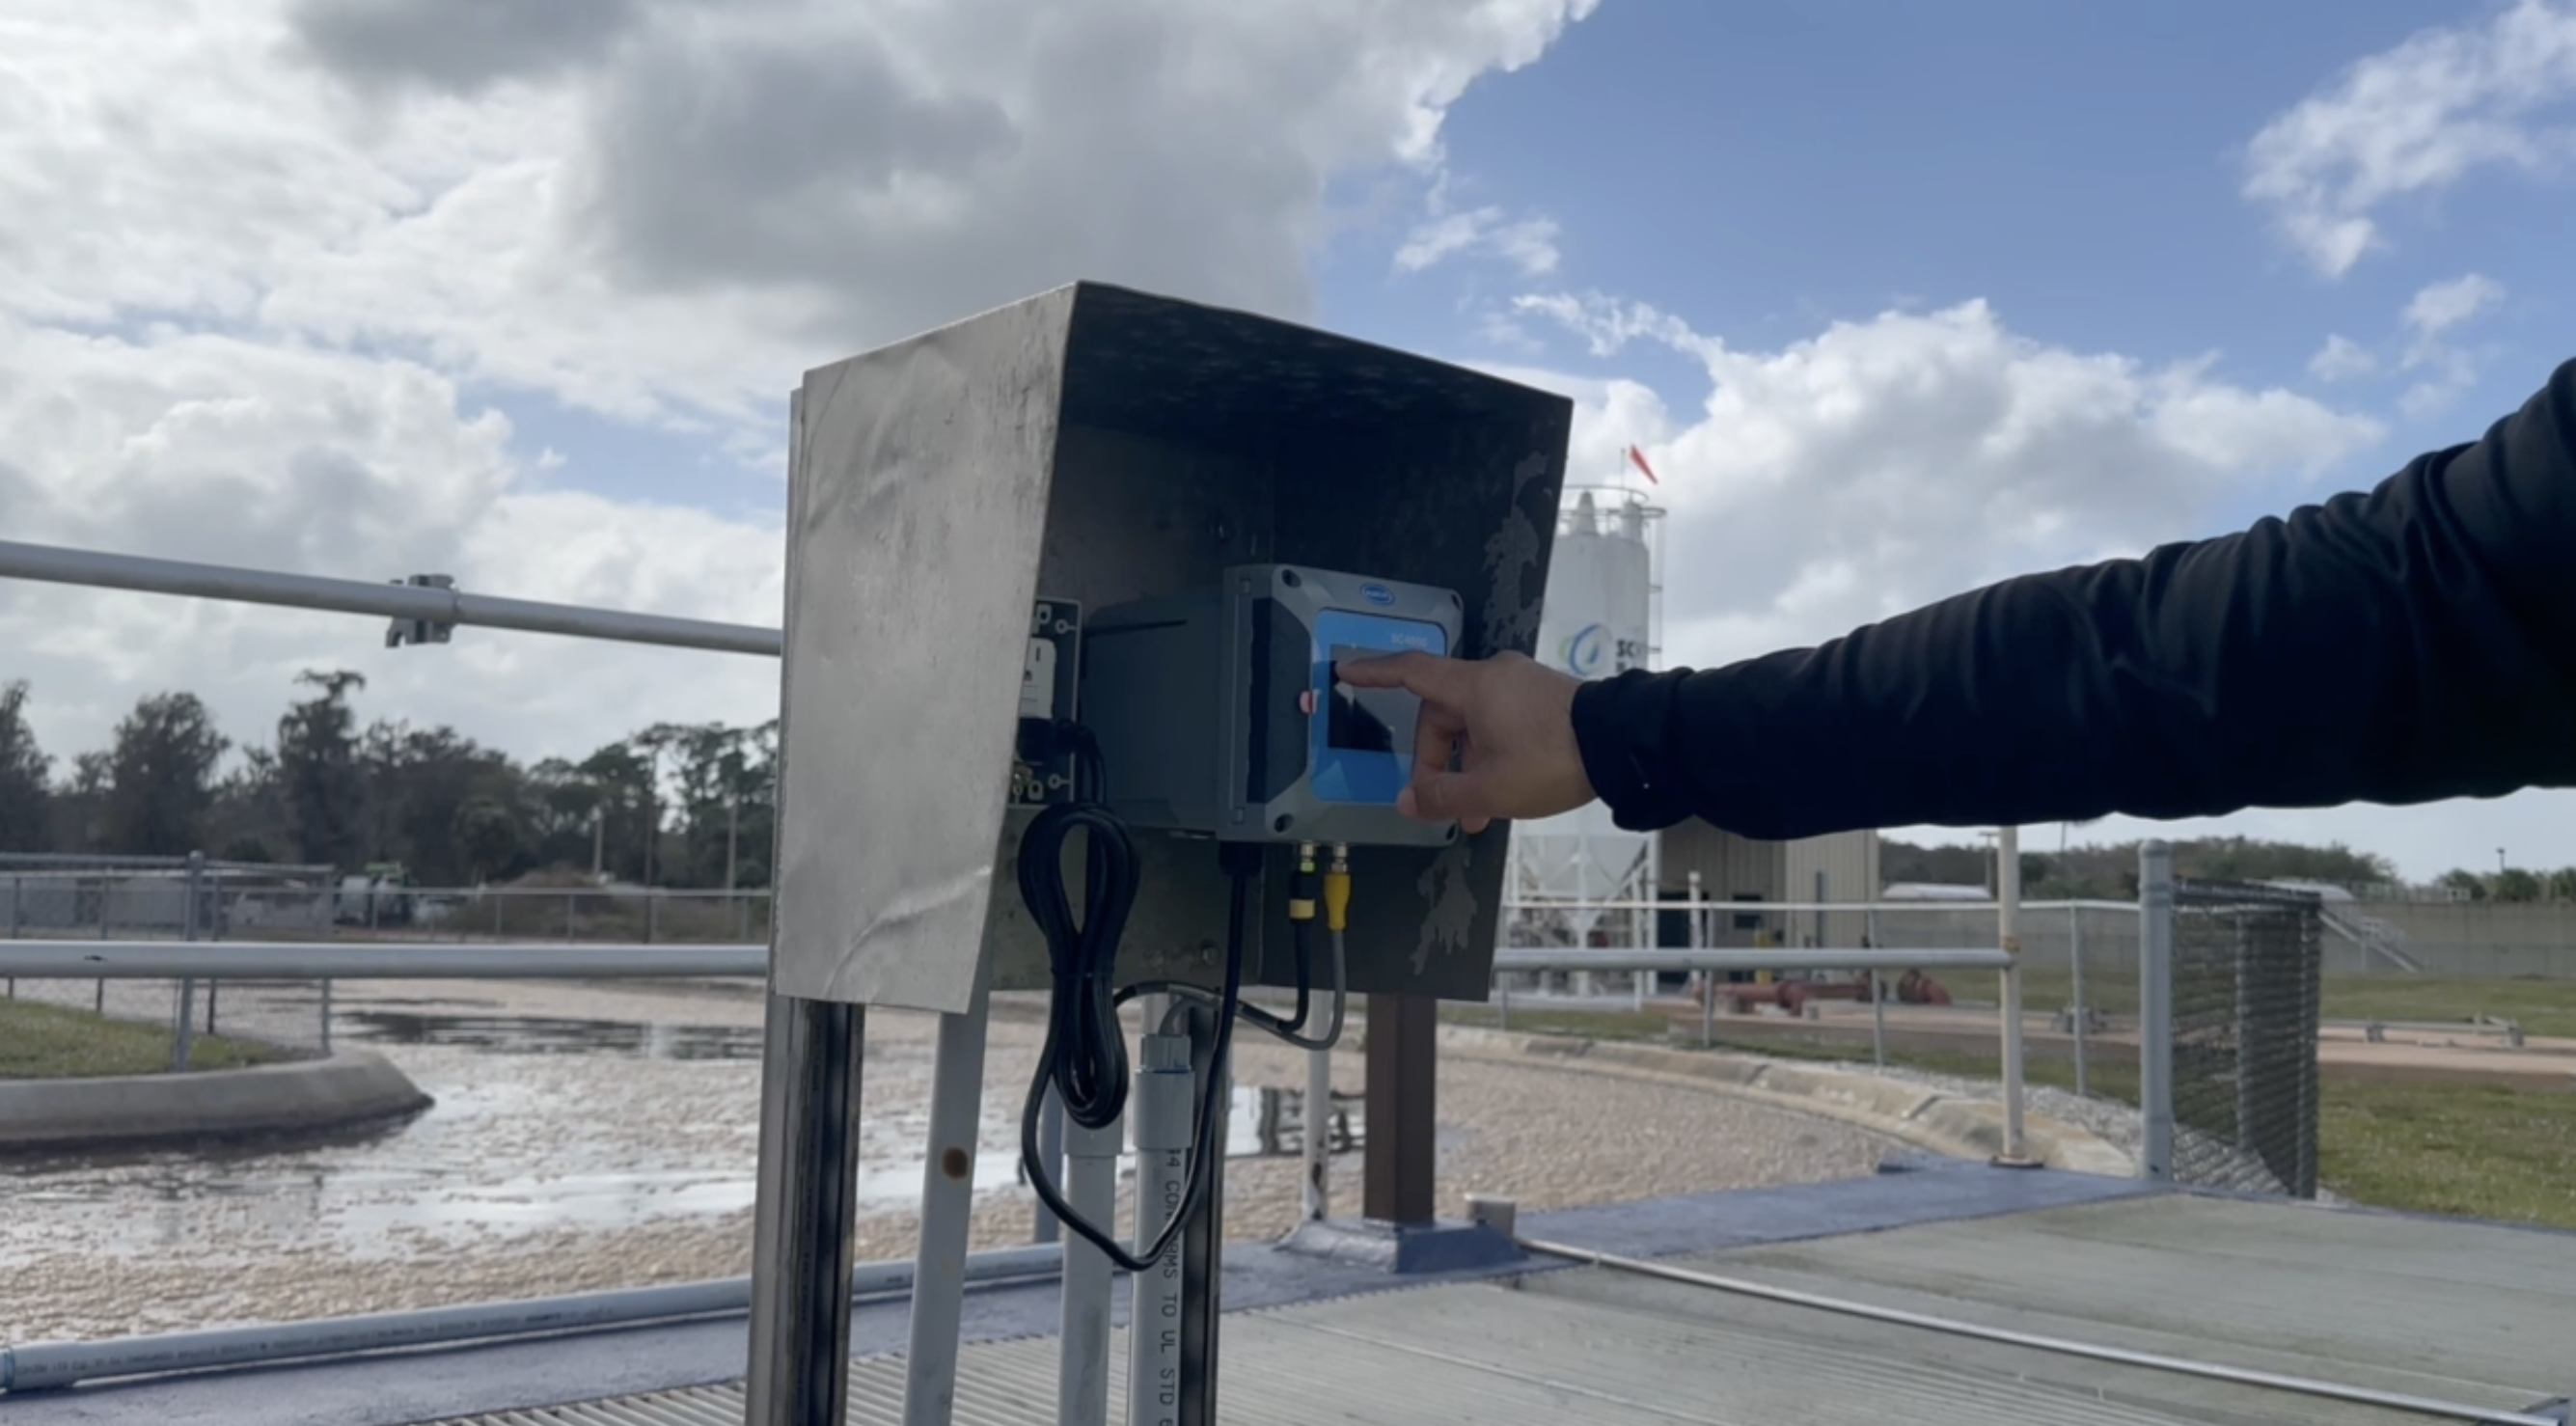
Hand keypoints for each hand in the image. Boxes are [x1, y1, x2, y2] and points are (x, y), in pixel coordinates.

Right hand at [1331, 650, 1594, 833]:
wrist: (1622, 745)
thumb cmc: (1549, 760)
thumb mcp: (1490, 789)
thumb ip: (1441, 796)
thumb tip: (1406, 802)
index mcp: (1472, 687)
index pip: (1410, 673)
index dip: (1375, 674)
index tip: (1347, 673)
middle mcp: (1494, 676)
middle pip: (1442, 714)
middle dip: (1436, 762)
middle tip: (1443, 805)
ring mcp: (1521, 684)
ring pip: (1474, 725)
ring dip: (1466, 767)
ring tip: (1477, 814)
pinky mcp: (1544, 697)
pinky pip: (1500, 723)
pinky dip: (1490, 754)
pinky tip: (1503, 793)